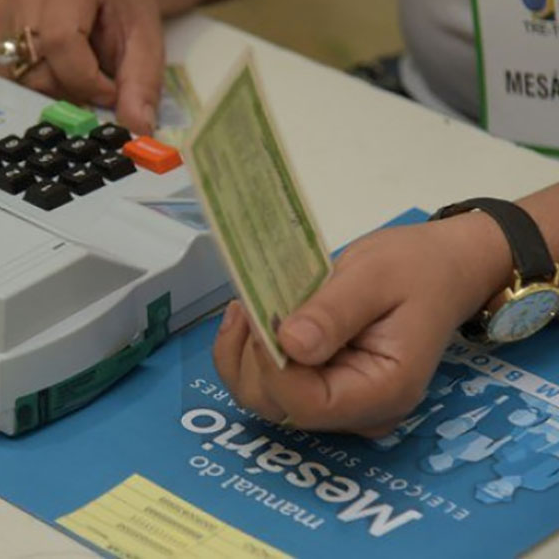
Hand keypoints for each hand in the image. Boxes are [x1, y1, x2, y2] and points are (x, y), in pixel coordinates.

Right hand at [0, 0, 163, 133]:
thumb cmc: (122, 11)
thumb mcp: (146, 44)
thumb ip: (142, 86)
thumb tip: (137, 128)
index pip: (61, 41)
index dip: (85, 80)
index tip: (108, 92)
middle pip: (34, 67)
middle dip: (68, 92)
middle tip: (94, 86)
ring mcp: (1, 9)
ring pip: (13, 79)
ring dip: (46, 93)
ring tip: (73, 76)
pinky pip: (0, 79)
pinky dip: (27, 89)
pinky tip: (50, 74)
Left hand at [212, 215, 511, 435]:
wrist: (439, 270)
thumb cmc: (415, 269)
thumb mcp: (375, 276)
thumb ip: (334, 312)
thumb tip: (289, 343)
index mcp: (385, 391)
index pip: (308, 403)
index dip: (272, 366)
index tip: (258, 316)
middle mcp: (361, 412)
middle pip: (280, 407)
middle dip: (251, 358)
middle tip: (247, 302)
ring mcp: (340, 405)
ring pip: (266, 400)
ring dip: (242, 355)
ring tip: (246, 305)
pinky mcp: (321, 388)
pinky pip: (272, 386)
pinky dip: (249, 354)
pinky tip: (249, 317)